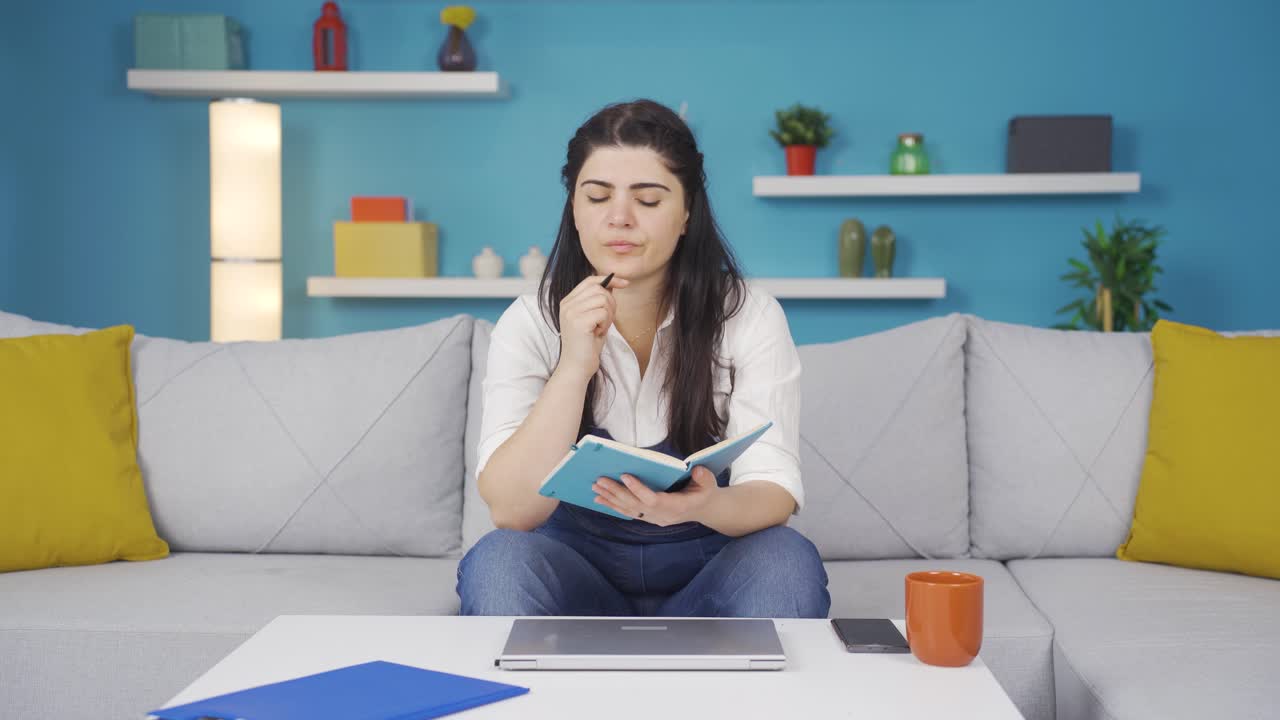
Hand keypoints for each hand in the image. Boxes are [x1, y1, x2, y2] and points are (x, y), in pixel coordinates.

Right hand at [556, 274, 629, 381]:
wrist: (577, 367)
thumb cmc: (587, 344)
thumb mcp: (593, 318)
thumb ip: (598, 301)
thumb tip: (612, 284)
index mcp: (568, 302)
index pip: (590, 280)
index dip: (609, 280)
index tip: (625, 283)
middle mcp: (567, 304)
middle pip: (598, 289)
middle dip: (611, 303)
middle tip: (606, 320)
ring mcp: (571, 312)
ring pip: (603, 299)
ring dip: (608, 315)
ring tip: (601, 328)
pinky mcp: (578, 322)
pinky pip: (603, 312)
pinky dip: (606, 324)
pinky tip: (598, 333)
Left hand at [592, 465, 719, 525]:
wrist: (703, 509)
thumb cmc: (704, 493)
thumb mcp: (709, 484)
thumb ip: (704, 478)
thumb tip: (697, 471)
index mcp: (676, 507)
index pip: (653, 500)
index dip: (638, 489)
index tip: (625, 475)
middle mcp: (662, 515)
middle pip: (635, 505)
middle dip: (617, 493)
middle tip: (600, 480)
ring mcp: (654, 519)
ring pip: (629, 510)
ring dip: (611, 499)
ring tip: (595, 488)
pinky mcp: (648, 517)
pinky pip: (628, 513)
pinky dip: (613, 506)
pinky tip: (600, 499)